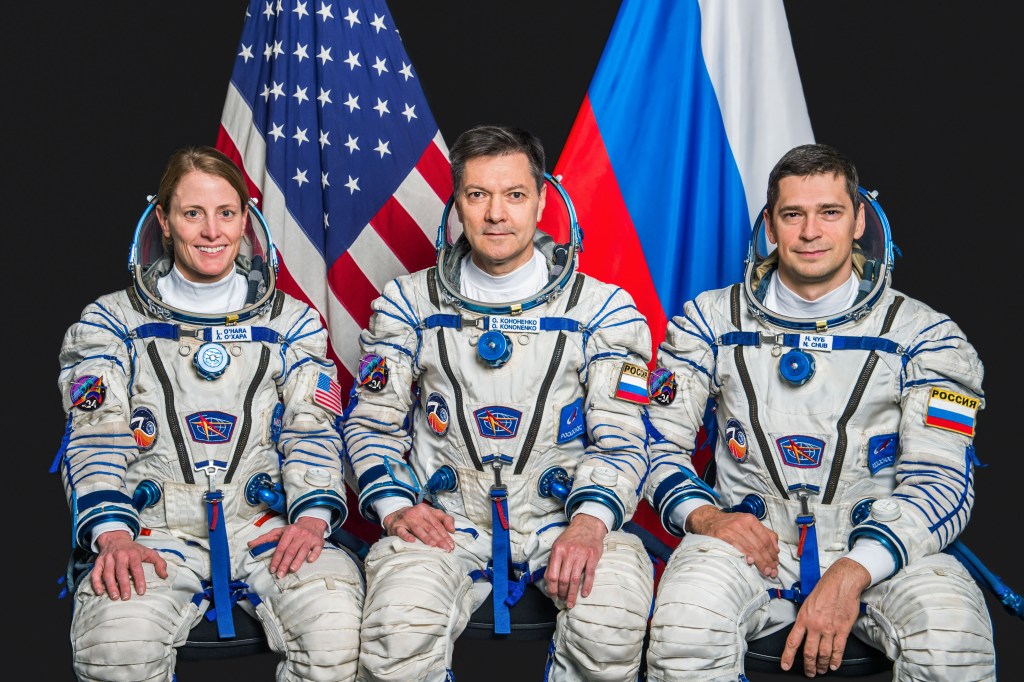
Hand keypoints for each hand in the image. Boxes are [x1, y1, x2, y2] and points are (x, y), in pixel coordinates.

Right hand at [91, 530, 167, 600]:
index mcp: (133, 554)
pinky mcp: (99, 562)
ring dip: (110, 586)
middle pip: (121, 572)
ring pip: (108, 573)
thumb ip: (159, 563)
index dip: (139, 580)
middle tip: (126, 597)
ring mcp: (108, 559)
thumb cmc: (134, 549)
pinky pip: (95, 573)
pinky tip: (99, 592)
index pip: (136, 567)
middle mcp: (120, 556)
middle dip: (123, 585)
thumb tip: (164, 576)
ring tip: (115, 597)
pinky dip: (96, 583)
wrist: (116, 538)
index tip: (141, 591)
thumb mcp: (149, 552)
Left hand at [250, 515, 328, 577]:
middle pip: (291, 551)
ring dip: (298, 561)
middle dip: (284, 563)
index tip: (272, 569)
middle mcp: (299, 535)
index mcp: (289, 532)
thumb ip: (265, 538)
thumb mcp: (279, 531)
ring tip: (292, 570)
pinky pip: (317, 549)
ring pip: (303, 551)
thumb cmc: (294, 530)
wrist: (312, 522)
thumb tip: (250, 545)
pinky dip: (314, 555)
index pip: (281, 548)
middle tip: (280, 575)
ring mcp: (310, 538)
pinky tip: (310, 561)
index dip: (276, 559)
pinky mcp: (319, 542)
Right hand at [382, 503, 455, 550]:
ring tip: (433, 545)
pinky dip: (407, 537)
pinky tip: (412, 541)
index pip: (437, 524)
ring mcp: (406, 520)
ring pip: (418, 529)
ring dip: (426, 538)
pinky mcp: (397, 527)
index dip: (445, 535)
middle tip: (445, 548)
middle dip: (438, 539)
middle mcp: (416, 514)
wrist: (395, 516)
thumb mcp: (431, 514)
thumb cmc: (417, 517)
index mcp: (425, 510)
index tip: (451, 545)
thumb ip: (445, 519)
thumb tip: (453, 529)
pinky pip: (402, 532)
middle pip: (429, 528)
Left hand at [545, 513, 606, 608]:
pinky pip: (589, 575)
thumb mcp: (558, 546)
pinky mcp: (593, 557)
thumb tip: (548, 580)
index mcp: (557, 551)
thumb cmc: (571, 538)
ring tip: (571, 602)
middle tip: (563, 600)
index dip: (552, 588)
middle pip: (563, 579)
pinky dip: (587, 586)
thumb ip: (552, 561)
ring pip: (575, 579)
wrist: (588, 525)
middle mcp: (569, 553)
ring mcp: (581, 555)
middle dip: (562, 593)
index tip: (553, 595)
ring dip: (572, 594)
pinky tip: (585, 594)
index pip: (552, 575)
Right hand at [686, 505, 779, 577]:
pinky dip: (744, 555)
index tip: (776, 563)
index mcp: (750, 520)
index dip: (773, 552)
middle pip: (760, 545)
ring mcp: (731, 530)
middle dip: (768, 560)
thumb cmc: (730, 524)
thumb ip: (763, 533)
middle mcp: (742, 524)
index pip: (766, 538)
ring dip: (760, 562)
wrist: (708, 520)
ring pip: (750, 548)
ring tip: (765, 571)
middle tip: (772, 571)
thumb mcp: (747, 523)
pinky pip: (736, 547)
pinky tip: (750, 562)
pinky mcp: (722, 536)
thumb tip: (776, 549)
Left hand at [780, 557, 870, 675]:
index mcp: (803, 618)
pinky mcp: (842, 629)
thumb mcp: (807, 602)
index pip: (792, 641)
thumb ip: (805, 618)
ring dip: (822, 665)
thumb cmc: (825, 588)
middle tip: (809, 672)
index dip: (787, 656)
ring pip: (823, 654)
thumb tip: (802, 629)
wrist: (842, 582)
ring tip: (822, 670)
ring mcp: (829, 629)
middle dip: (808, 666)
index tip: (785, 665)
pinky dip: (836, 660)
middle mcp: (815, 625)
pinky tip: (834, 664)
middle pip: (809, 652)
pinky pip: (838, 649)